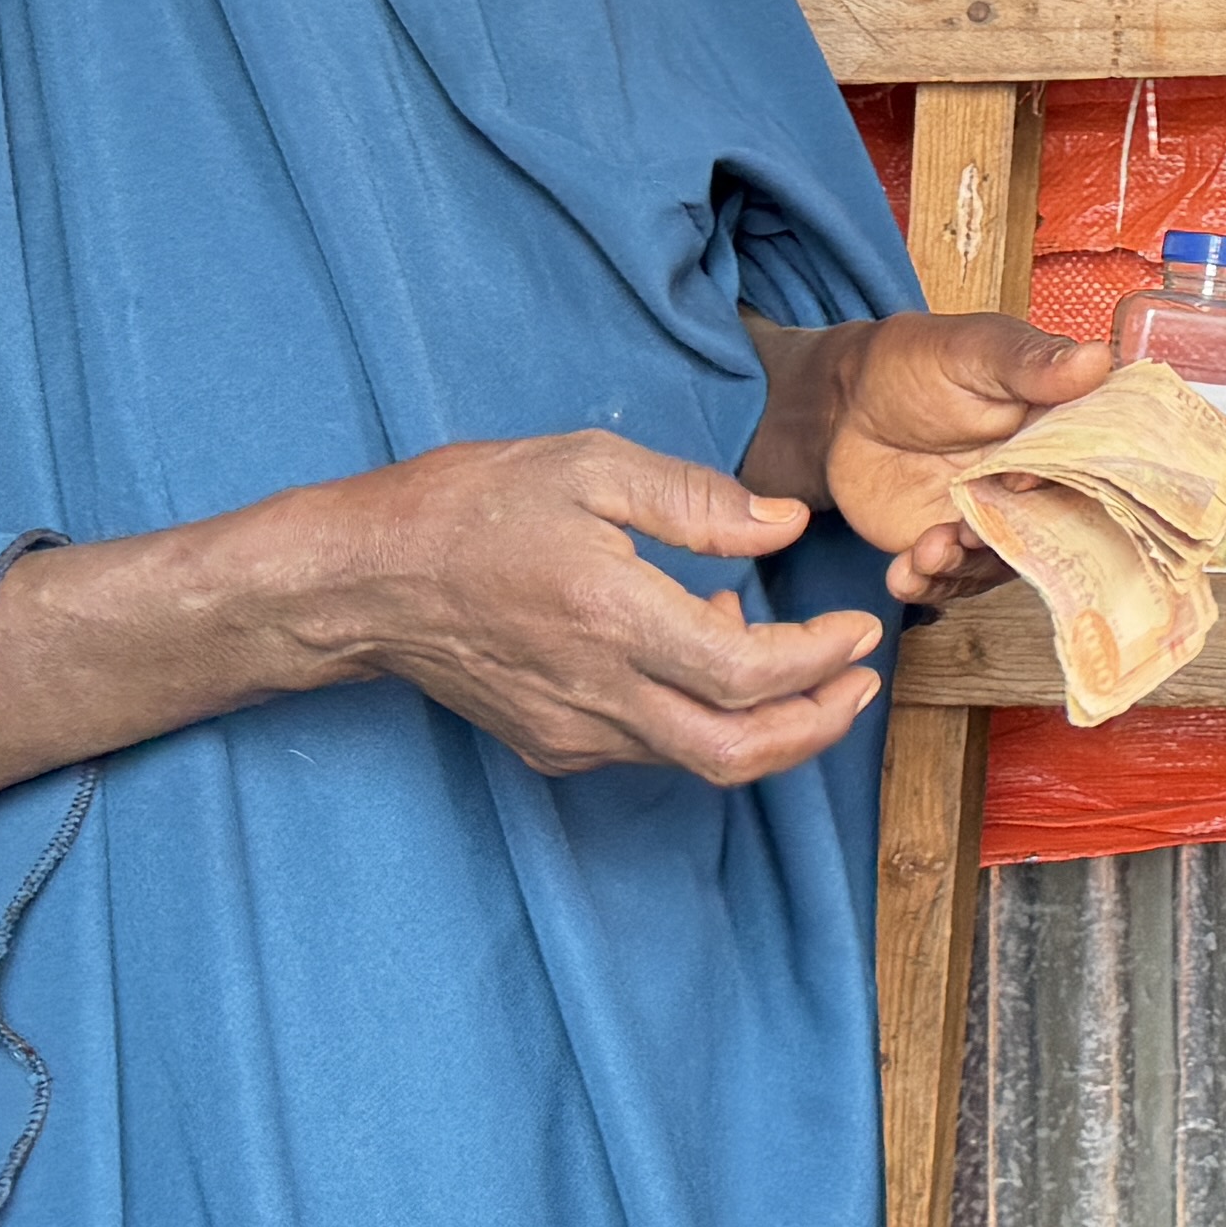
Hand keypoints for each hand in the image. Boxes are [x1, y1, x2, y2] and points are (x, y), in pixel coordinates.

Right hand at [292, 431, 884, 785]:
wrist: (363, 580)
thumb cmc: (469, 508)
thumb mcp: (589, 466)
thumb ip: (696, 500)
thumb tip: (783, 526)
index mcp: (614, 621)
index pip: (749, 674)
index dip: (821, 661)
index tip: (859, 630)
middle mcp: (597, 696)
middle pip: (737, 753)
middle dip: (818, 727)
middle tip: (862, 682)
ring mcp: (570, 732)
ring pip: (696, 760)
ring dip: (763, 722)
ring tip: (789, 655)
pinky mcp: (549, 745)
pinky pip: (649, 749)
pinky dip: (701, 716)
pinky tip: (703, 650)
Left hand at [755, 311, 1115, 602]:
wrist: (847, 404)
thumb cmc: (915, 363)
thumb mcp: (975, 351)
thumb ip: (1031, 363)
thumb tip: (1096, 359)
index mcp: (1055, 430)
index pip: (1086, 467)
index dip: (1061, 483)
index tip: (1021, 480)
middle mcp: (1035, 482)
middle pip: (1050, 528)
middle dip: (1012, 541)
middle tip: (970, 532)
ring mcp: (994, 519)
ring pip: (1000, 562)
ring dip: (966, 567)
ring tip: (927, 551)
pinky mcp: (952, 548)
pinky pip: (953, 581)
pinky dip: (930, 585)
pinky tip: (903, 575)